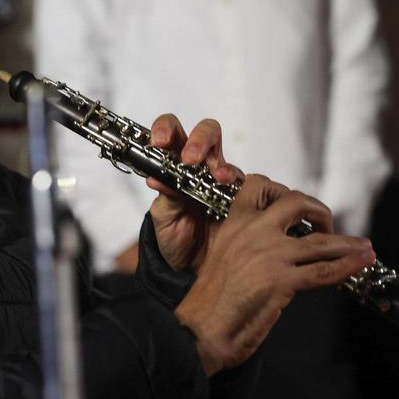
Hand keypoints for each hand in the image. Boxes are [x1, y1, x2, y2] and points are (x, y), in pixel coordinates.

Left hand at [145, 114, 243, 271]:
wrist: (193, 268)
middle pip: (206, 132)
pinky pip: (244, 182)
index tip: (158, 142)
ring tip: (214, 176)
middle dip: (199, 139)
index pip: (172, 133)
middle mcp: (200, 167)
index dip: (165, 129)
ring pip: (224, 155)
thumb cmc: (175, 238)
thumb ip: (164, 199)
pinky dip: (237, 180)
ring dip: (219, 162)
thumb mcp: (164, 219)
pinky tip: (228, 188)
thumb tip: (154, 178)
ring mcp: (221, 180)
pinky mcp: (241, 196)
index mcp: (174, 164)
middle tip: (189, 158)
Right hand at [173, 175, 375, 375]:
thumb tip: (277, 248)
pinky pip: (323, 271)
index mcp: (234, 223)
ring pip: (319, 241)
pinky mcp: (281, 281)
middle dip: (319, 211)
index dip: (284, 192)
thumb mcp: (222, 257)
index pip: (260, 186)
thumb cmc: (208, 301)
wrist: (200, 329)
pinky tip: (362, 262)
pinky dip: (348, 266)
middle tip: (325, 227)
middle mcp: (253, 231)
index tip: (297, 208)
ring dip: (346, 243)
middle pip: (296, 202)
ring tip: (364, 247)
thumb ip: (247, 245)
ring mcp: (270, 255)